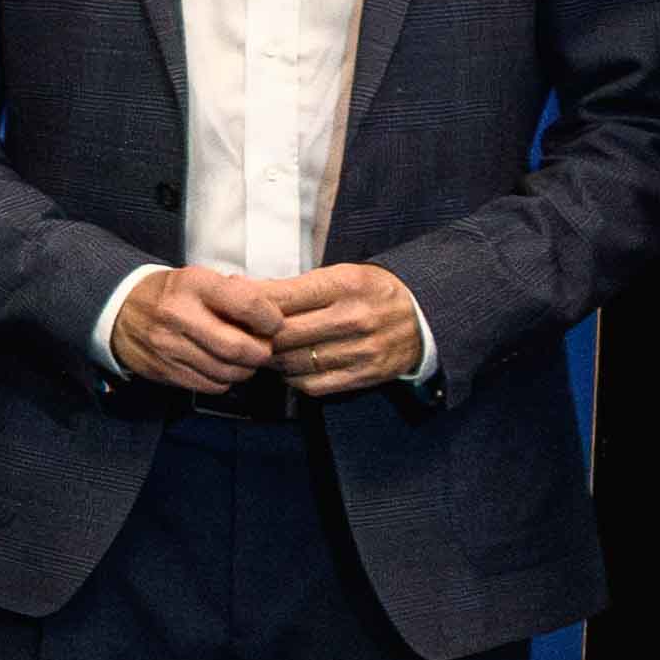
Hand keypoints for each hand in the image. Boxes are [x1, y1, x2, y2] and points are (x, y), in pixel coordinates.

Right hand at [105, 267, 283, 397]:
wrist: (118, 309)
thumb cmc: (169, 292)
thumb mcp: (199, 278)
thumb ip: (233, 293)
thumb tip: (271, 315)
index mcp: (193, 285)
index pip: (247, 305)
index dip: (270, 319)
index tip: (273, 323)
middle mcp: (178, 315)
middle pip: (238, 347)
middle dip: (261, 352)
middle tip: (263, 348)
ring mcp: (168, 346)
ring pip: (226, 372)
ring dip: (245, 369)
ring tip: (244, 359)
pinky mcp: (163, 370)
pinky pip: (209, 385)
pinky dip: (224, 380)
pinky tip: (221, 368)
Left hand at [257, 265, 428, 395]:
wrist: (423, 317)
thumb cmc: (372, 292)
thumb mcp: (341, 275)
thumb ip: (296, 286)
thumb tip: (244, 290)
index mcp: (346, 285)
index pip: (285, 297)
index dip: (252, 306)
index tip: (236, 308)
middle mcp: (354, 318)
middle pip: (284, 334)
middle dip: (257, 337)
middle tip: (243, 336)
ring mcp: (361, 349)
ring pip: (294, 362)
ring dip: (272, 360)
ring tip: (263, 352)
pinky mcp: (365, 375)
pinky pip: (313, 384)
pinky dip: (293, 378)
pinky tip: (289, 368)